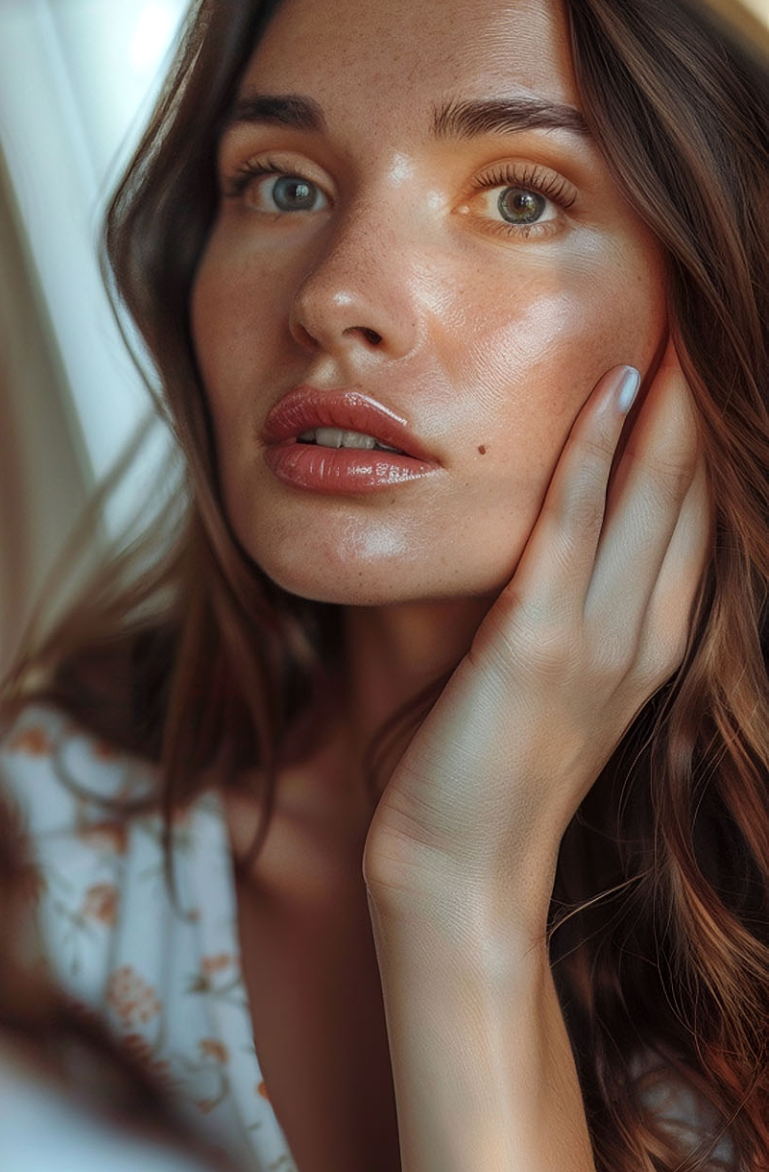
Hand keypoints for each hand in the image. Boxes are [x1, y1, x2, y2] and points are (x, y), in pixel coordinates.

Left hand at [363, 342, 709, 927]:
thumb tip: (560, 526)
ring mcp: (599, 637)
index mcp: (651, 637)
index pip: (698, 508)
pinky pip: (575, 526)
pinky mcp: (539, 643)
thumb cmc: (486, 766)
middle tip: (712, 304)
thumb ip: (567, 604)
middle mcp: (645, 631)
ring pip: (655, 493)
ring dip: (673, 400)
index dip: (710, 426)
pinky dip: (597, 452)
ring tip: (686, 314)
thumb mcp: (548, 675)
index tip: (713, 346)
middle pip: (695, 488)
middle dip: (708, 395)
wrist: (458, 868)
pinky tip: (614, 388)